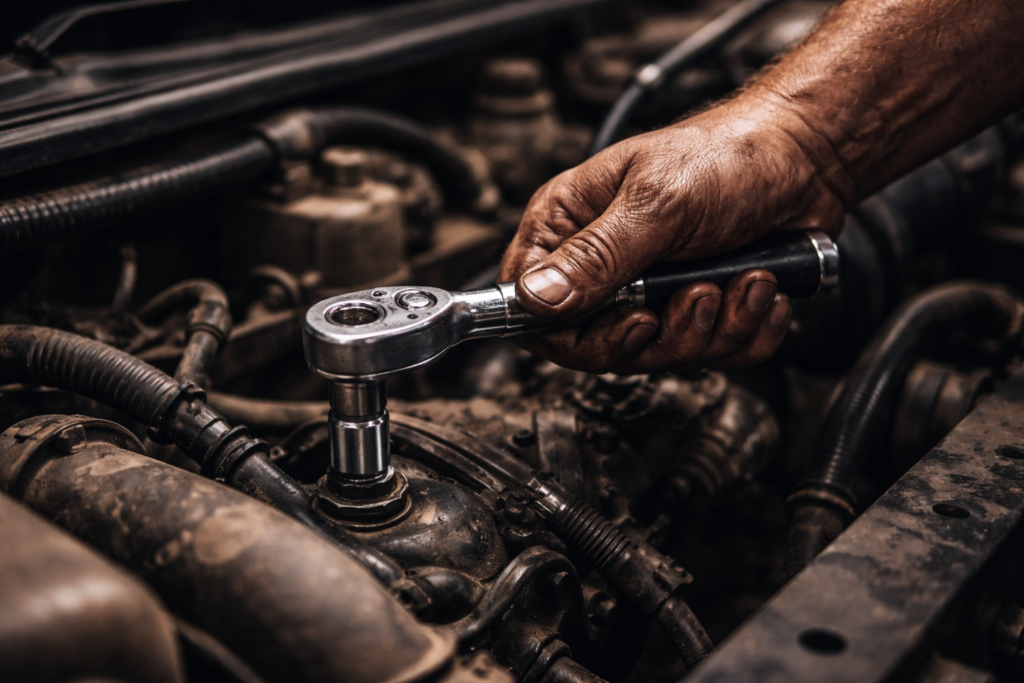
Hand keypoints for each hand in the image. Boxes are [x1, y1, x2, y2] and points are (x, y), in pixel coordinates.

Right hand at [497, 98, 847, 373]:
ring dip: (713, 329)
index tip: (632, 321)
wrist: (805, 156)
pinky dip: (744, 331)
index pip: (531, 306)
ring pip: (656, 355)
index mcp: (569, 225)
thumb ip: (597, 256)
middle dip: (663, 334)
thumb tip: (536, 298)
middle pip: (596, 346)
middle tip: (700, 293)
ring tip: (742, 281)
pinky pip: (706, 356)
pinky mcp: (690, 309)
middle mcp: (600, 263)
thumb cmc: (729, 156)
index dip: (573, 333)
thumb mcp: (657, 203)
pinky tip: (759, 289)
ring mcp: (646, 290)